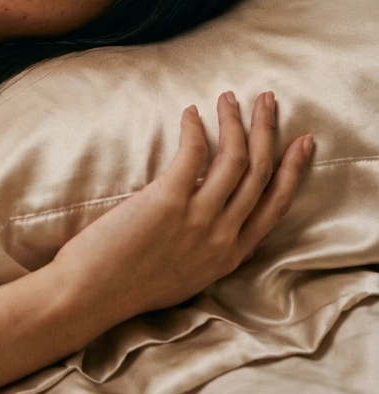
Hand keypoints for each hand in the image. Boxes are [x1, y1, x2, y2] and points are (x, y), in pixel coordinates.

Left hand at [51, 92, 312, 343]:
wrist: (92, 295)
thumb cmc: (128, 285)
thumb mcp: (187, 276)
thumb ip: (207, 247)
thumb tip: (211, 215)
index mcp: (230, 255)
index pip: (275, 205)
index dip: (293, 170)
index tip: (302, 142)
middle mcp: (223, 237)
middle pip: (260, 173)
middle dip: (268, 131)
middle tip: (268, 100)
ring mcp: (199, 219)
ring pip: (235, 158)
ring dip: (235, 121)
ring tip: (229, 98)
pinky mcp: (169, 201)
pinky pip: (195, 153)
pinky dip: (196, 128)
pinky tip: (191, 113)